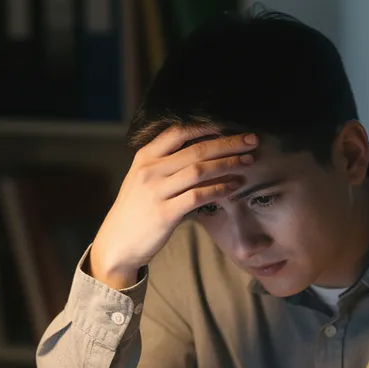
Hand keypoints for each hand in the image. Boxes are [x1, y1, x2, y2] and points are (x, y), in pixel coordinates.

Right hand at [89, 126, 259, 288]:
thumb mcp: (142, 179)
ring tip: (248, 161)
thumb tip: (199, 149)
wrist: (117, 243)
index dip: (206, 126)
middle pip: (195, 149)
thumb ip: (163, 162)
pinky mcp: (165, 214)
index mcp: (145, 157)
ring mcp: (157, 192)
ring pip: (200, 170)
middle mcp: (150, 171)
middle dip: (227, 143)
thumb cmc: (135, 210)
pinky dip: (220, 189)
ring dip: (228, 164)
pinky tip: (234, 186)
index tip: (230, 125)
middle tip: (251, 140)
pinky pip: (198, 196)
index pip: (178, 131)